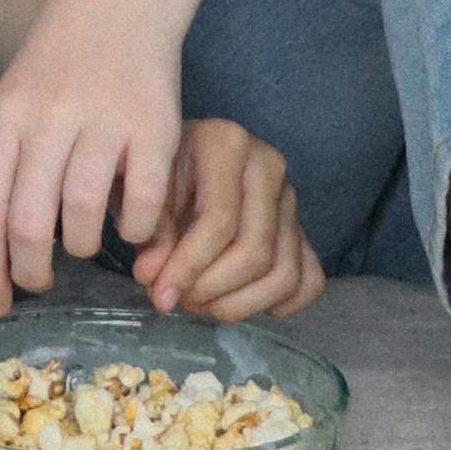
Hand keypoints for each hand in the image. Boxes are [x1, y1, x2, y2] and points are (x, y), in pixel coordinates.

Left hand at [0, 0, 190, 316]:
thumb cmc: (57, 66)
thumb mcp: (11, 110)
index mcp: (5, 117)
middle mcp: (49, 118)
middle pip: (27, 224)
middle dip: (30, 273)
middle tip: (39, 282)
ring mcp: (104, 120)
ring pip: (82, 218)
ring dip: (80, 248)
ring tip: (83, 240)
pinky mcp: (155, 125)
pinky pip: (142, 205)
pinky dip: (135, 230)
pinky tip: (130, 223)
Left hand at [136, 115, 319, 328]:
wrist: (178, 165)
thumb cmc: (159, 177)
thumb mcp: (142, 195)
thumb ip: (152, 237)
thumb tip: (158, 283)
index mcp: (228, 143)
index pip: (219, 220)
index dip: (188, 267)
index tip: (159, 294)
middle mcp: (269, 165)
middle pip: (256, 252)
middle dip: (212, 290)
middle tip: (179, 299)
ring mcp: (291, 200)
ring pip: (284, 275)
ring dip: (239, 305)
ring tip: (200, 303)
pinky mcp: (302, 231)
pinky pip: (308, 282)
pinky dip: (277, 304)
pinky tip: (239, 301)